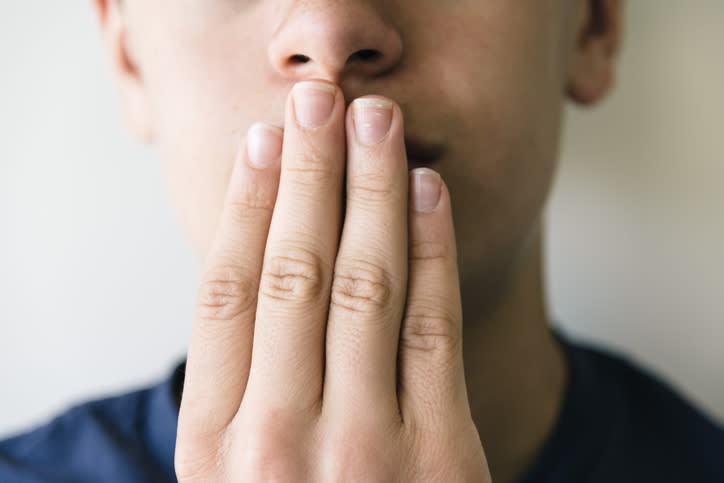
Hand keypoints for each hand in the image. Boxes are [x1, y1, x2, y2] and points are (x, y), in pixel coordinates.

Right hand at [175, 80, 490, 481]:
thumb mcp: (235, 479)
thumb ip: (238, 392)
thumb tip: (254, 268)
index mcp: (213, 445)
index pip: (225, 293)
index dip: (246, 206)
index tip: (264, 143)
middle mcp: (278, 441)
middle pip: (293, 271)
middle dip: (310, 173)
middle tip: (320, 103)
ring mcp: (364, 448)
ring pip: (366, 283)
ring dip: (373, 190)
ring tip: (377, 123)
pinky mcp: (441, 456)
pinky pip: (435, 327)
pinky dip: (433, 249)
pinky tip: (427, 194)